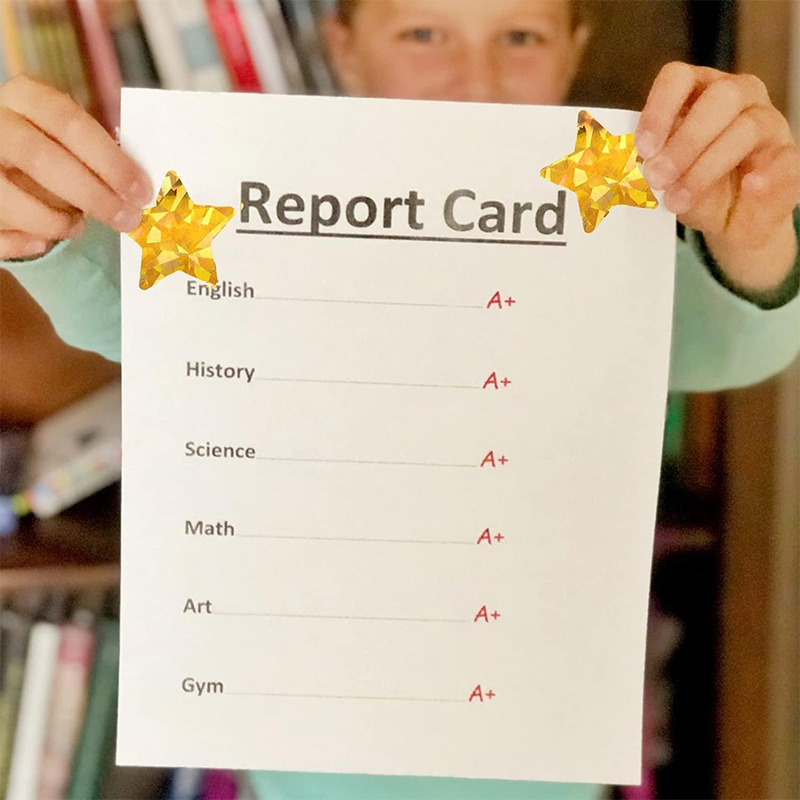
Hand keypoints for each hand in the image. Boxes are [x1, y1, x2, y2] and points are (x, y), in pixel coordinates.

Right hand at [0, 75, 151, 259]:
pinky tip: (41, 241)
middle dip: (93, 196)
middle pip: (42, 158)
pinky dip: (24, 243)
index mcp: (24, 98)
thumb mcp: (69, 140)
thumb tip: (139, 190)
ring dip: (55, 222)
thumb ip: (98, 156)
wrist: (3, 159)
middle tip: (127, 220)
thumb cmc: (48, 149)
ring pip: (9, 199)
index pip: (69, 122)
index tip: (142, 192)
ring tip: (77, 228)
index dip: (110, 160)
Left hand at [635, 62, 799, 257]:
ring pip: (745, 128)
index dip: (658, 109)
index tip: (643, 148)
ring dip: (705, 168)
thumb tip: (627, 165)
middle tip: (657, 177)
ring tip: (677, 200)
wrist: (732, 220)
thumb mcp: (665, 174)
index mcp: (699, 91)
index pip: (678, 78)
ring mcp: (768, 122)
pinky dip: (764, 174)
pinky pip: (782, 158)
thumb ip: (649, 163)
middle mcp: (738, 96)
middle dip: (683, 141)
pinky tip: (747, 187)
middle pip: (718, 98)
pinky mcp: (788, 155)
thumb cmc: (693, 185)